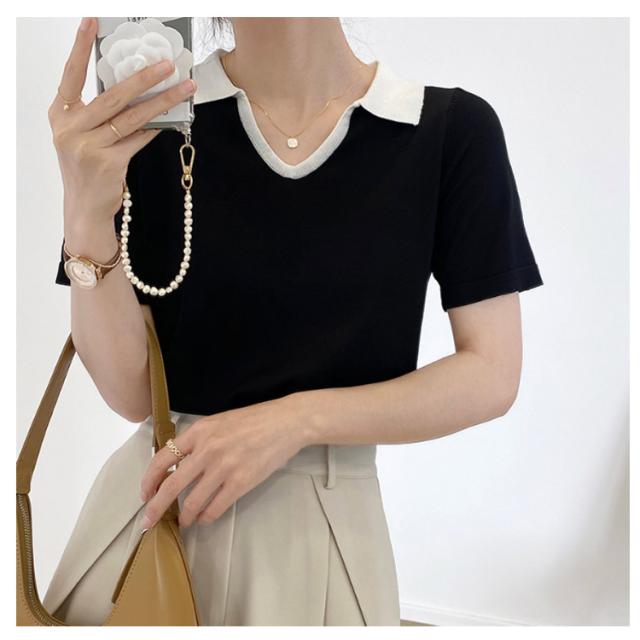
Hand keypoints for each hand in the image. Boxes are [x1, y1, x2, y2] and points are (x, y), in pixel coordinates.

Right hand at [48, 17, 197, 228]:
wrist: (84, 207)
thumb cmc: (85, 167)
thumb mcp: (81, 136)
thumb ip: (98, 113)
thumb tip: (134, 87)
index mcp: (60, 116)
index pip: (70, 75)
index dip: (80, 47)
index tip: (92, 21)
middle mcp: (70, 129)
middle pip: (112, 96)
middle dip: (143, 77)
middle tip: (167, 64)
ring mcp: (88, 147)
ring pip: (131, 117)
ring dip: (161, 101)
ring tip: (183, 87)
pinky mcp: (108, 163)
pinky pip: (138, 139)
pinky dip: (155, 127)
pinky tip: (172, 118)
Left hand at [139, 394, 311, 528]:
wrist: (286, 422)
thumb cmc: (254, 420)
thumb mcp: (219, 422)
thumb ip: (199, 440)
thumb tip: (179, 464)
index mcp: (199, 431)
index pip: (162, 458)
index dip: (149, 480)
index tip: (145, 494)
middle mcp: (207, 449)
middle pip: (171, 486)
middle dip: (156, 507)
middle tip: (148, 521)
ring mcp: (224, 467)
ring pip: (192, 502)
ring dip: (185, 516)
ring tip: (184, 521)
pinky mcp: (241, 481)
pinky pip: (216, 507)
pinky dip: (207, 517)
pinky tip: (205, 518)